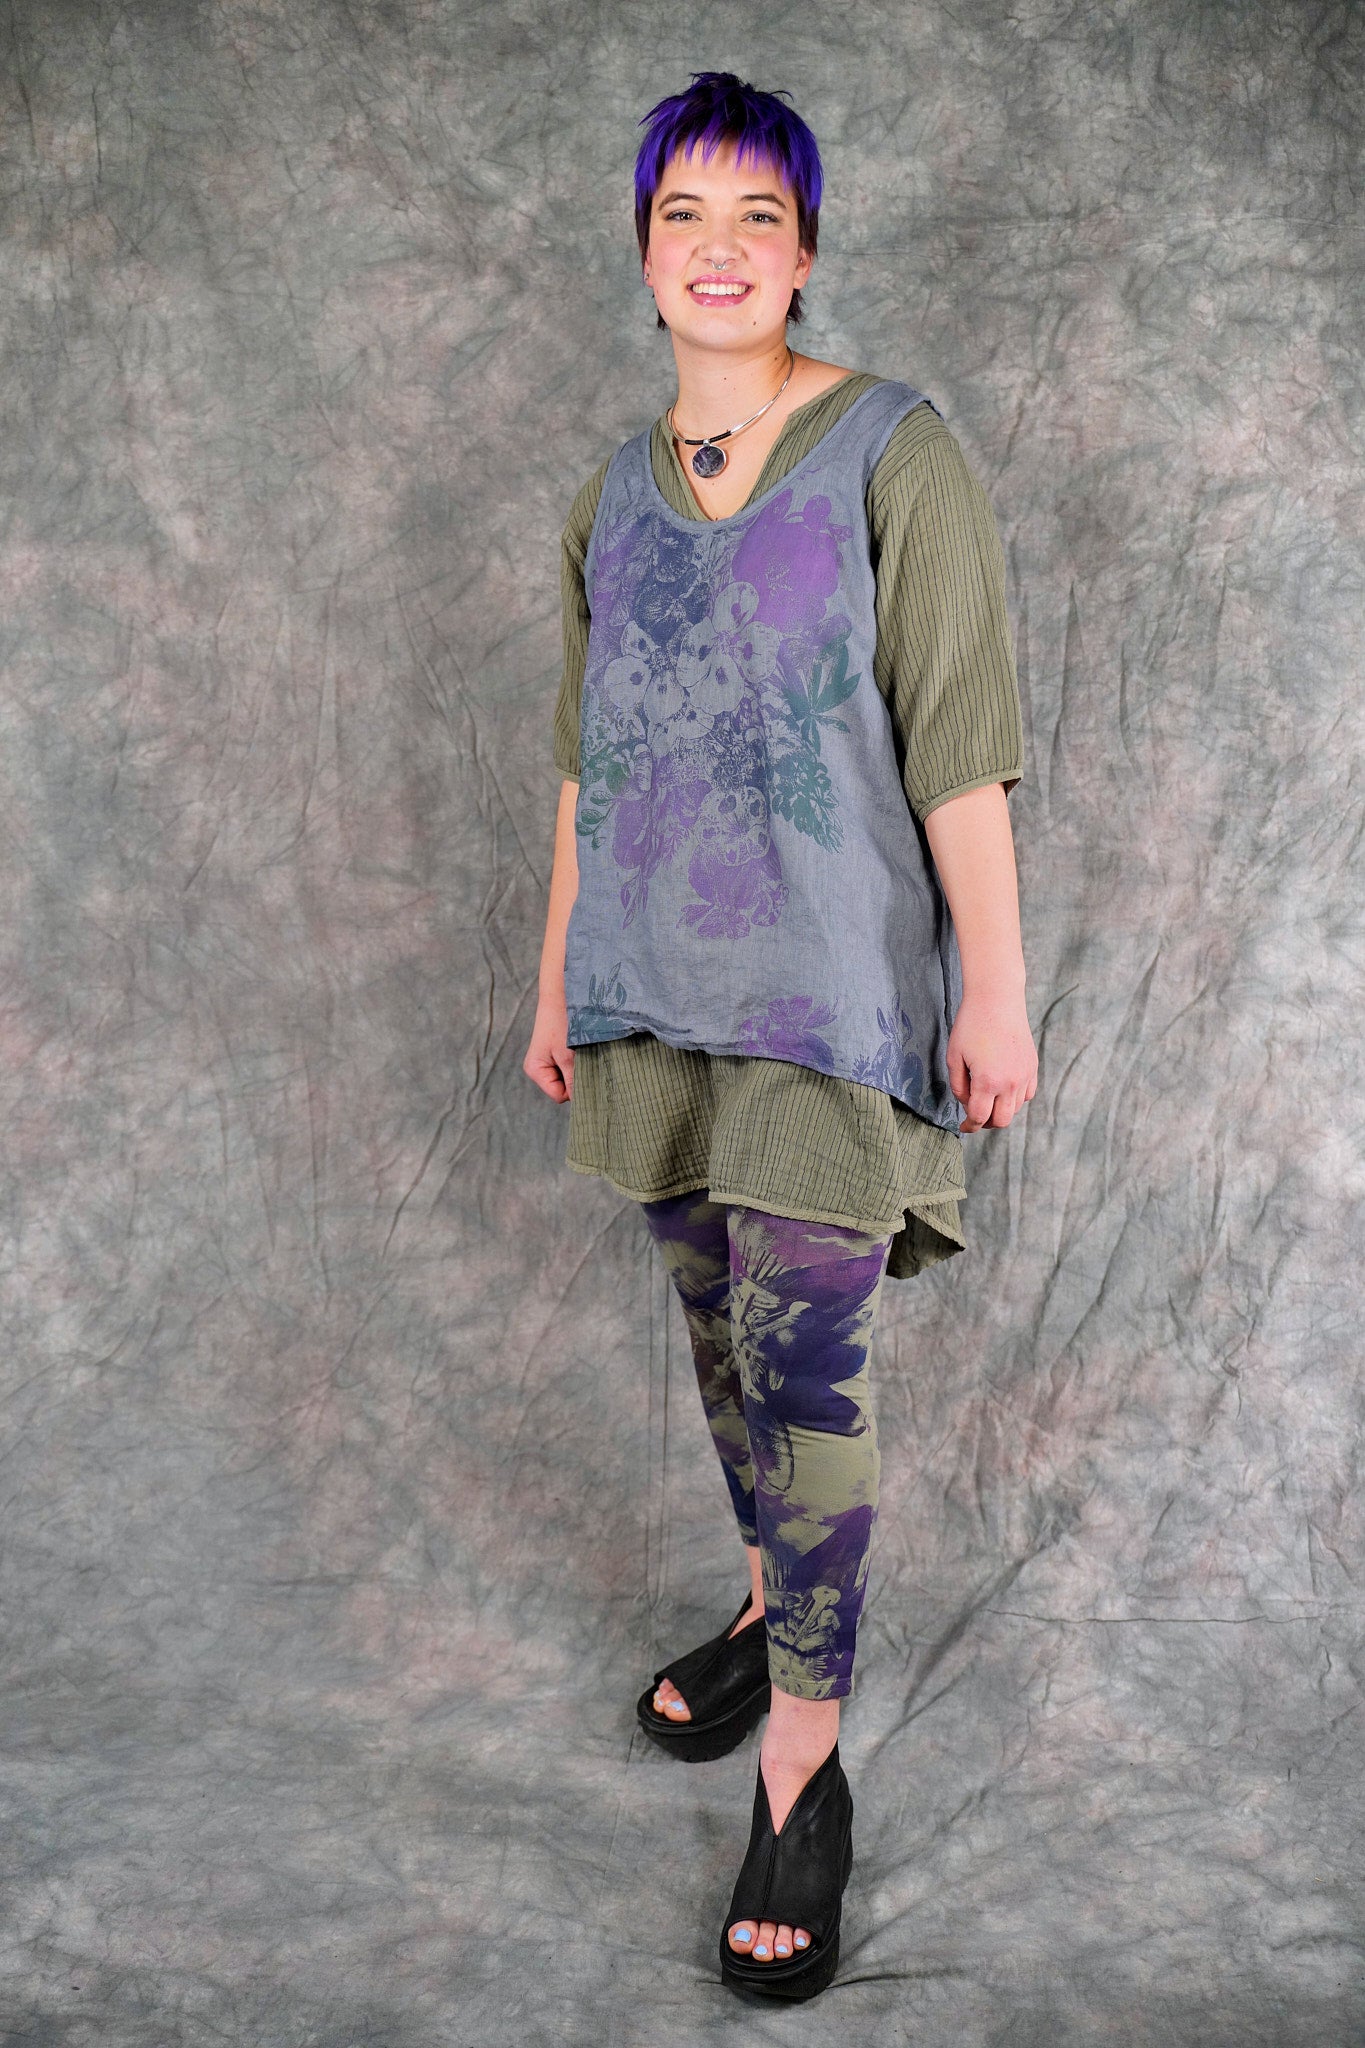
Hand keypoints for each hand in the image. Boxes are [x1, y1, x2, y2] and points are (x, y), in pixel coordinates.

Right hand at [523, 991, 574, 1103]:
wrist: (563, 991)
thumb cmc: (563, 1022)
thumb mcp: (569, 1056)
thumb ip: (574, 1081)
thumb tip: (583, 1103)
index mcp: (535, 1071)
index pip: (559, 1096)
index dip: (574, 1089)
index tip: (584, 1069)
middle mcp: (539, 1068)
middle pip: (564, 1088)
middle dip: (578, 1077)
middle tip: (585, 1058)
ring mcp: (549, 1060)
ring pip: (571, 1077)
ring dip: (581, 1067)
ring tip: (582, 1049)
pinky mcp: (558, 1051)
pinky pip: (573, 1065)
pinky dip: (581, 1059)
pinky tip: (582, 1045)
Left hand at [947, 989, 1036, 1133]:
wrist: (997, 999)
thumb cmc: (971, 1025)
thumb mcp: (954, 1057)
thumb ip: (958, 1086)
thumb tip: (967, 1103)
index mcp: (988, 1082)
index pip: (979, 1117)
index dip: (968, 1126)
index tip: (963, 1127)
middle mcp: (1010, 1082)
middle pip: (1001, 1121)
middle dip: (985, 1123)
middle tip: (974, 1116)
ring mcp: (1025, 1075)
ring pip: (1015, 1109)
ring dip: (1000, 1110)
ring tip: (986, 1099)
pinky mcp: (1032, 1066)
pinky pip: (1027, 1094)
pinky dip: (1015, 1098)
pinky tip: (1002, 1089)